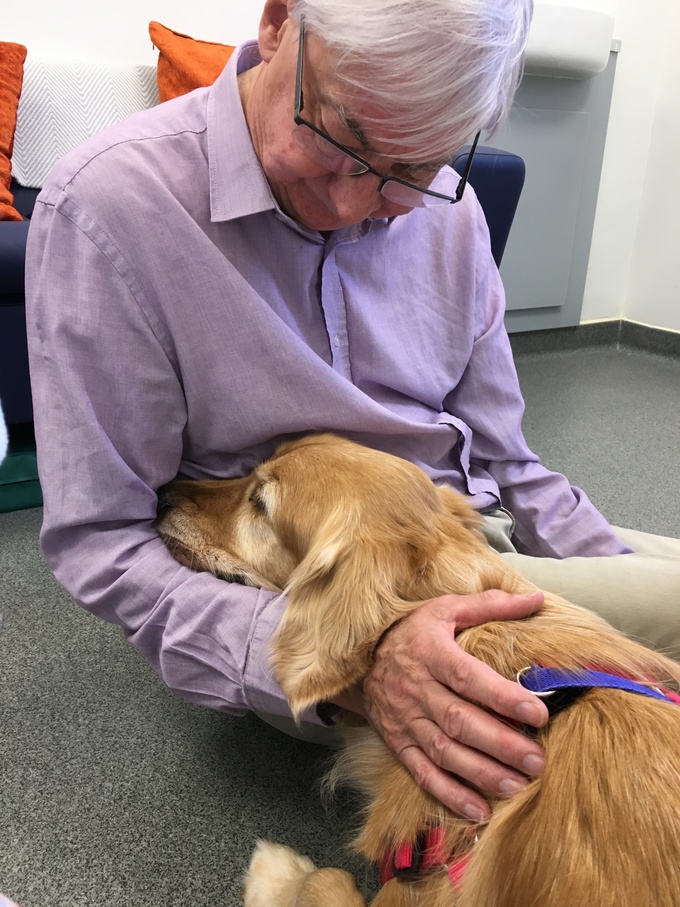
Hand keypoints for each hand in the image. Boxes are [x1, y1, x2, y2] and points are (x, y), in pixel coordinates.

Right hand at [334, 590, 547, 821]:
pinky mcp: (398, 744)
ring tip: (517, 785)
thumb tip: (536, 598)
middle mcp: (416, 689)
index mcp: (430, 652)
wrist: (358, 659)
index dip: (502, 697)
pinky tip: (479, 810)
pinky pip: (423, 773)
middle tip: (537, 760)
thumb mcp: (444, 609)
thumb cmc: (411, 631)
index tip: (537, 713)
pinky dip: (450, 794)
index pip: (468, 677)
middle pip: (460, 721)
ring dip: (481, 772)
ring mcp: (405, 720)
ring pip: (444, 751)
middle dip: (500, 744)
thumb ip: (489, 605)